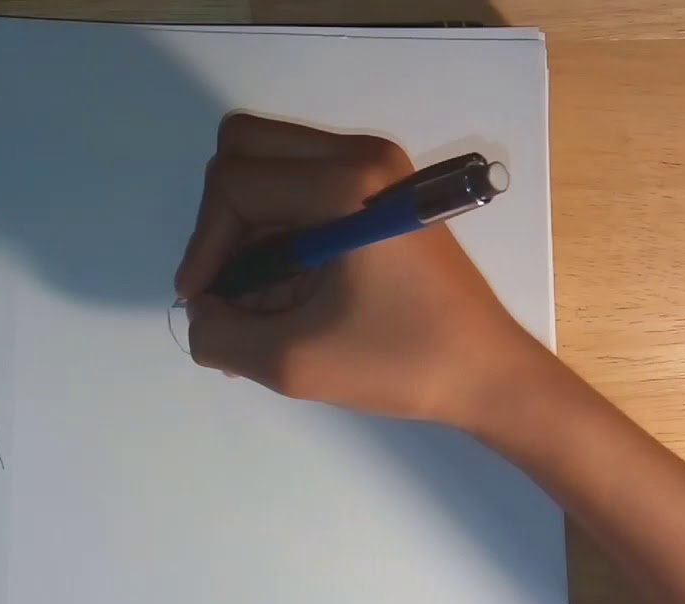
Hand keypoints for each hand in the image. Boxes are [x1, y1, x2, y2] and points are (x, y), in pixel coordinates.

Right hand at [176, 113, 543, 427]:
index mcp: (346, 183)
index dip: (204, 245)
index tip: (202, 301)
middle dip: (221, 221)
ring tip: (255, 308)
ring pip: (270, 168)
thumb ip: (221, 335)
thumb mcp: (293, 362)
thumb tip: (198, 312)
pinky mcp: (381, 190)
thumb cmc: (400, 362)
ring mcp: (375, 168)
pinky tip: (283, 299)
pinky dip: (278, 235)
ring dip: (249, 232)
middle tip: (226, 286)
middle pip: (245, 149)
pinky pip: (301, 189)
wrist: (486, 373)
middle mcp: (361, 156)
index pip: (234, 184)